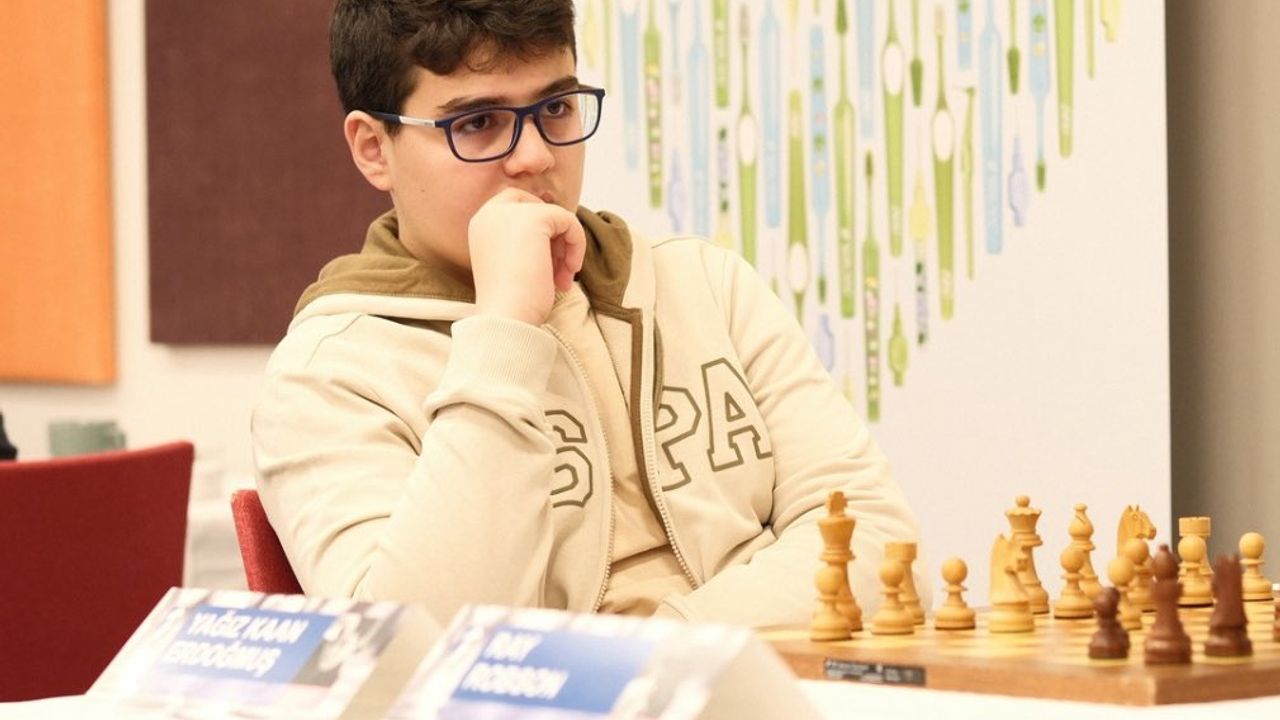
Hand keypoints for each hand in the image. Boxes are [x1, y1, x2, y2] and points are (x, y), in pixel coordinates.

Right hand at [468, 188, 586, 324]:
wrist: (506, 315)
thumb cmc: (512, 303)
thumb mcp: (513, 265)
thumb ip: (525, 243)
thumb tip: (560, 231)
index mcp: (481, 225)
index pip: (515, 204)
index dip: (539, 226)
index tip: (548, 255)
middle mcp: (491, 213)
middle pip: (538, 209)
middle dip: (554, 239)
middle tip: (558, 271)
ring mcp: (511, 212)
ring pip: (556, 217)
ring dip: (566, 248)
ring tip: (563, 279)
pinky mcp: (534, 217)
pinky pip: (568, 220)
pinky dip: (577, 245)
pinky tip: (569, 271)